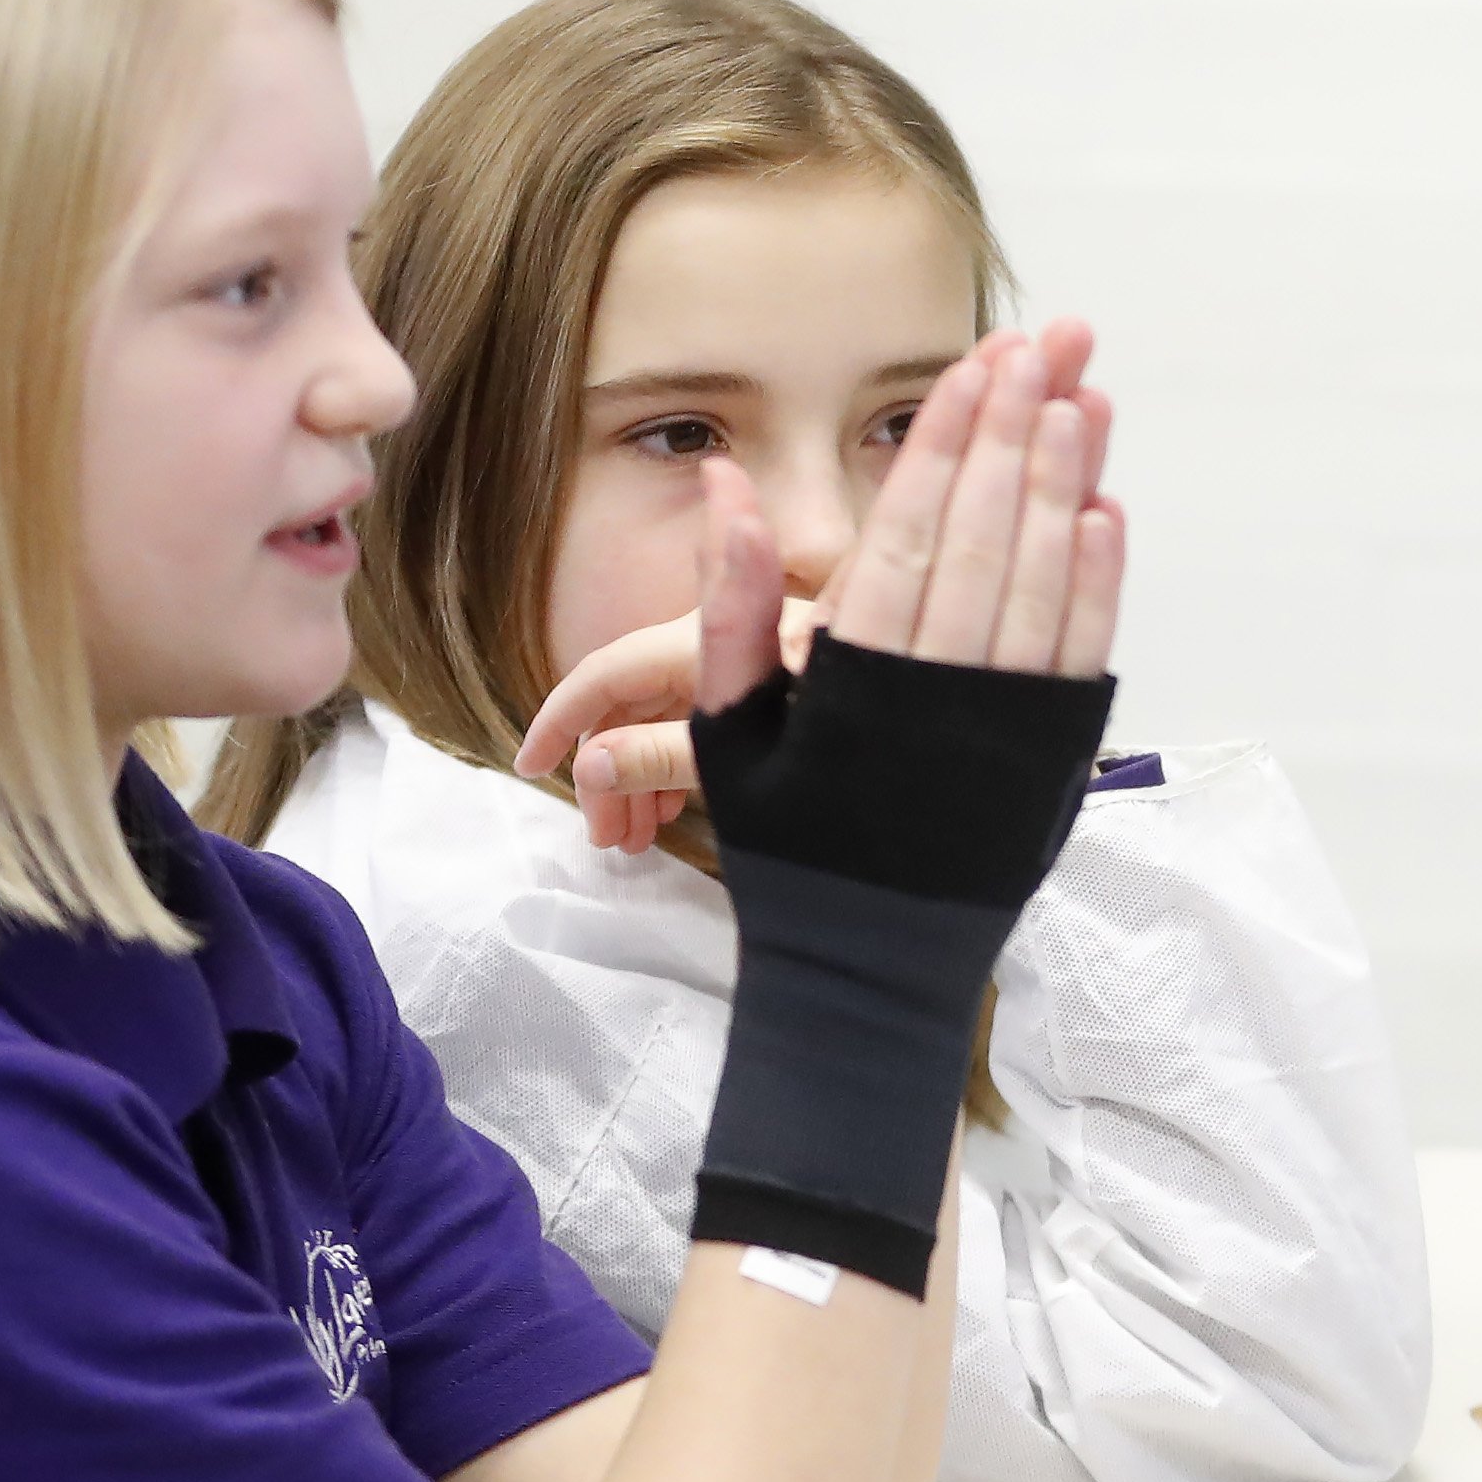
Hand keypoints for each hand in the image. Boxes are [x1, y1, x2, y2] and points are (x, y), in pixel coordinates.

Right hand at [513, 596, 821, 850]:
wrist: (952, 813)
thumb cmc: (849, 799)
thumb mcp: (747, 777)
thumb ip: (664, 756)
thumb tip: (590, 763)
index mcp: (728, 646)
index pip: (611, 672)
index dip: (563, 717)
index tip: (530, 768)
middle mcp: (755, 640)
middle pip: (648, 693)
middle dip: (613, 763)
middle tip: (608, 840)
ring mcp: (784, 669)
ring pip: (688, 709)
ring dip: (650, 769)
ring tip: (640, 840)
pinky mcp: (813, 705)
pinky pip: (731, 721)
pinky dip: (696, 762)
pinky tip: (686, 810)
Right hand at [514, 323, 1120, 843]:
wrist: (867, 970)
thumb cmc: (793, 843)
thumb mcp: (730, 733)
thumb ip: (729, 606)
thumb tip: (725, 486)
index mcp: (849, 683)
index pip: (905, 533)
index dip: (944, 442)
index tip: (975, 364)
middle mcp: (933, 698)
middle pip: (982, 539)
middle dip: (1014, 433)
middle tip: (1043, 345)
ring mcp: (1002, 729)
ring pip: (1040, 585)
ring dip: (1065, 486)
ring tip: (1080, 398)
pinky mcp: (1054, 761)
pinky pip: (1081, 655)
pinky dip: (1098, 582)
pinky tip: (1106, 510)